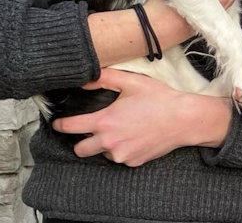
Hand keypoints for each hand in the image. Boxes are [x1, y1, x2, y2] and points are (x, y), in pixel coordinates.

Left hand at [51, 69, 232, 165]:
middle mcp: (109, 142)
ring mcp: (121, 155)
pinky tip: (135, 136)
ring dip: (105, 145)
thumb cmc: (159, 98)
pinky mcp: (133, 162)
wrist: (183, 119)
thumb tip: (85, 79)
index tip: (57, 123)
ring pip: (102, 153)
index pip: (71, 127)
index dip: (61, 125)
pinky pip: (120, 157)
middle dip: (81, 141)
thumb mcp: (132, 82)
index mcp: (105, 122)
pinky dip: (122, 149)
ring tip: (122, 130)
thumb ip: (105, 78)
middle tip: (91, 130)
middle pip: (80, 150)